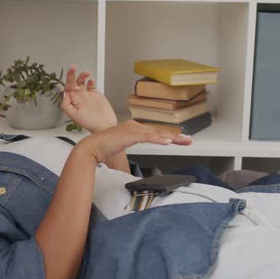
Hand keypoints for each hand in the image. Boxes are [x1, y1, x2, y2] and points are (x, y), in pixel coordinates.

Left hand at [60, 65, 117, 132]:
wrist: (104, 125)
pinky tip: (91, 81)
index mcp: (73, 101)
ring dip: (82, 76)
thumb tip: (64, 94)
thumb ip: (66, 105)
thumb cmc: (90, 123)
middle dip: (72, 74)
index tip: (71, 76)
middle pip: (73, 82)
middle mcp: (79, 97)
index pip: (67, 88)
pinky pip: (91, 85)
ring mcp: (87, 95)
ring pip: (82, 82)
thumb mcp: (74, 116)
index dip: (68, 81)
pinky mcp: (95, 95)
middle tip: (73, 67)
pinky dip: (90, 81)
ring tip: (86, 73)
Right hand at [76, 119, 191, 162]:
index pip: (154, 132)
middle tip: (188, 140)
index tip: (180, 140)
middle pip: (158, 131)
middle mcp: (133, 125)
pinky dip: (157, 139)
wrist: (91, 147)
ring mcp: (131, 129)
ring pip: (155, 133)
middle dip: (175, 136)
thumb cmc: (102, 148)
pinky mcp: (128, 135)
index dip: (168, 136)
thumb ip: (128, 145)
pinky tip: (166, 142)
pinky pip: (146, 137)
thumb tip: (133, 153)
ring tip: (182, 141)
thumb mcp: (120, 146)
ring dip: (170, 137)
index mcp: (132, 127)